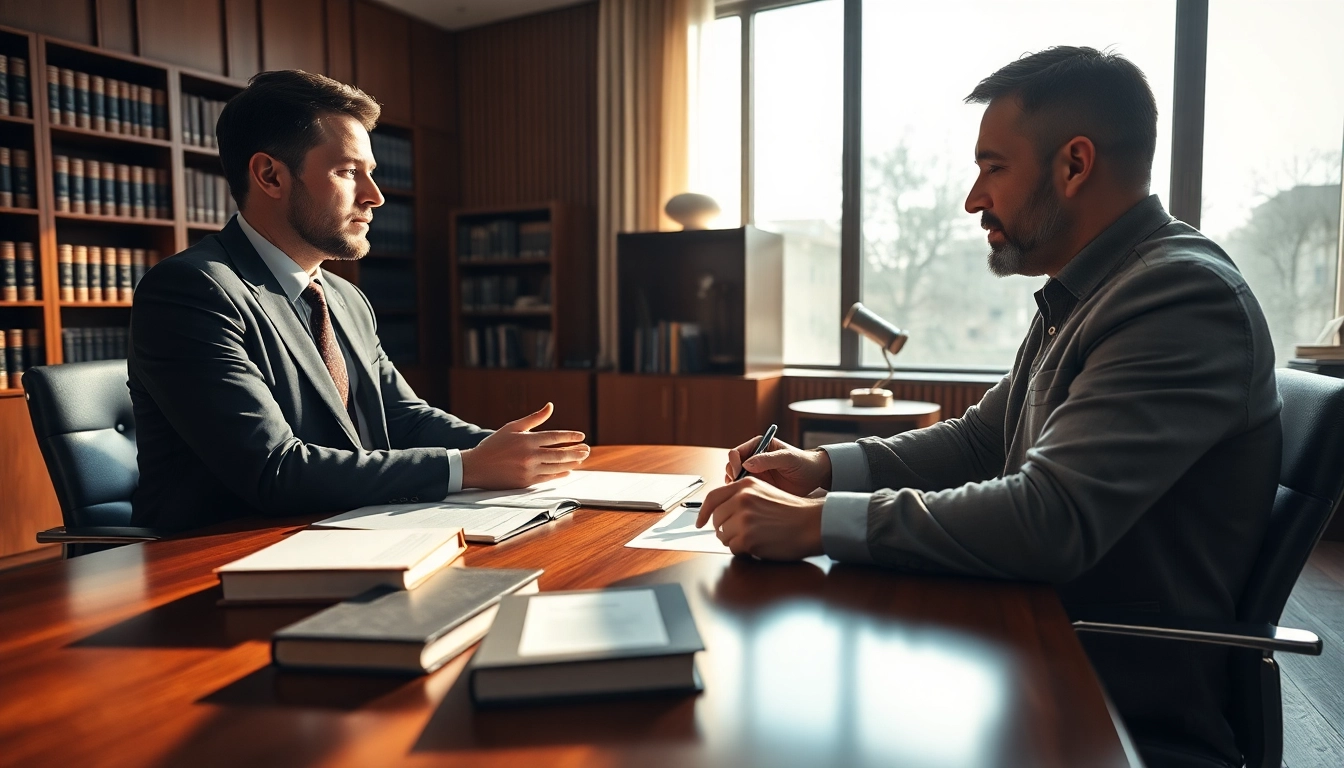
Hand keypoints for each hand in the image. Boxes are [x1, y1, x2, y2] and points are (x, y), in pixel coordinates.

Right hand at [460, 403, 589, 488]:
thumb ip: (534, 418)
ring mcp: (529, 470)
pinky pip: (548, 478)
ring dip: (571, 463)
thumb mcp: (513, 427)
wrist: (477, 467)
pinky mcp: (526, 482)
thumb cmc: (494, 444)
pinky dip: (559, 474)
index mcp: (527, 440)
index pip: (555, 437)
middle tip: (587, 449)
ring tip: (581, 459)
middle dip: (576, 451)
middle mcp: (530, 455)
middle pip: (560, 453)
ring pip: (556, 466)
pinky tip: (567, 471)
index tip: (581, 436)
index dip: (570, 437)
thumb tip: (550, 406)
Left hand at [694, 477, 823, 559]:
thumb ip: (741, 496)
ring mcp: (744, 519)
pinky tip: (758, 545)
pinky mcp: (748, 539)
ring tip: (754, 537)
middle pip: (716, 519)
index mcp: (745, 485)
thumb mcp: (764, 491)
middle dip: (724, 528)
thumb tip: (719, 511)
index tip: (699, 522)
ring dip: (734, 540)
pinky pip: (733, 548)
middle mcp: (741, 499)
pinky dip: (743, 551)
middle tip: (739, 533)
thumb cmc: (791, 511)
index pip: (712, 498)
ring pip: (722, 535)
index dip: (703, 512)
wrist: (810, 524)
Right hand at [725, 436, 831, 495]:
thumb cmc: (803, 463)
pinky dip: (741, 495)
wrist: (813, 477)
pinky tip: (748, 499)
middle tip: (739, 486)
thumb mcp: (787, 458)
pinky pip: (742, 491)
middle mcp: (753, 458)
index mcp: (758, 446)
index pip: (735, 453)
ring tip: (743, 493)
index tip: (739, 474)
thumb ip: (767, 459)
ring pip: (733, 480)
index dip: (734, 463)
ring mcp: (754, 473)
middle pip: (731, 467)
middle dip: (732, 476)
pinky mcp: (757, 486)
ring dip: (734, 487)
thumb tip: (746, 464)